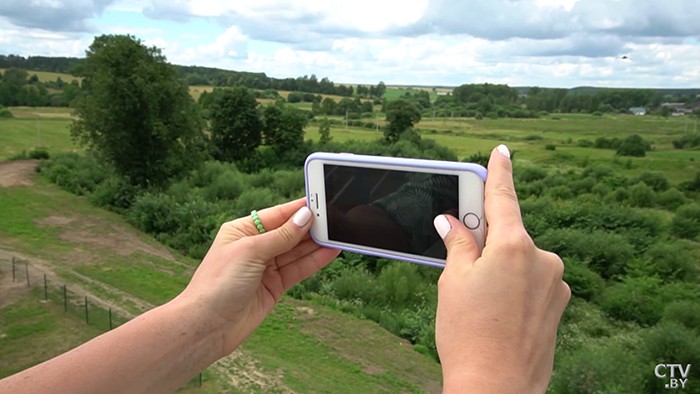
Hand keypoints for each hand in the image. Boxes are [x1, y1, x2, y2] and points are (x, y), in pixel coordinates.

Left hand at [177, 198, 339, 356]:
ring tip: (339, 235)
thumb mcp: (251, 252)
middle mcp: (255, 247)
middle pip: (289, 232)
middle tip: (336, 219)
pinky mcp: (274, 286)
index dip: (299, 208)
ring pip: (297, 251)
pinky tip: (330, 252)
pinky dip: (314, 261)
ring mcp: (265, 267)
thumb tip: (304, 217)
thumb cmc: (218, 284)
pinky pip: (298, 269)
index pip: (277, 214)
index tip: (321, 201)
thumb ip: (281, 236)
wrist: (207, 326)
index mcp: (243, 230)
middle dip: (311, 227)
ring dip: (316, 244)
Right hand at [433, 145, 570, 392]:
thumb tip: (450, 221)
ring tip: (477, 298)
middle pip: (509, 233)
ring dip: (500, 265)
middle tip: (461, 246)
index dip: (500, 172)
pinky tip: (497, 309)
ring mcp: (555, 283)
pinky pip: (532, 281)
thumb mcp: (453, 281)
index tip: (502, 152)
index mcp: (515, 246)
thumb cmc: (468, 334)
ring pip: (520, 260)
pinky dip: (514, 284)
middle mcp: (543, 259)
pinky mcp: (559, 305)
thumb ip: (458, 244)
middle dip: (485, 238)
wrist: (496, 388)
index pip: (504, 198)